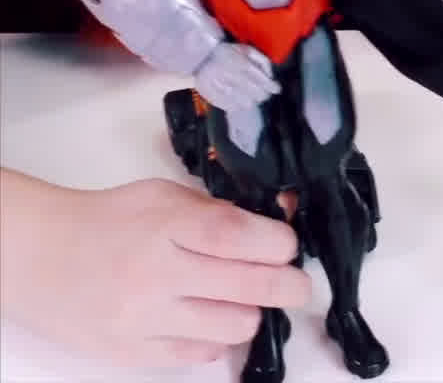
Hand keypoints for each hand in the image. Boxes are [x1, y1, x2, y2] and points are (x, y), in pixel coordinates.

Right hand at [0, 171, 310, 367]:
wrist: (40, 256)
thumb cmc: (110, 221)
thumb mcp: (165, 196)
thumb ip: (222, 209)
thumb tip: (284, 214)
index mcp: (167, 226)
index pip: (243, 238)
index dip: (281, 244)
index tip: (288, 245)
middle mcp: (157, 273)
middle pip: (254, 287)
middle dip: (291, 285)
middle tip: (295, 283)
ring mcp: (145, 318)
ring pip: (237, 326)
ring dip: (251, 312)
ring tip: (240, 298)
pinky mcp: (133, 352)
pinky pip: (202, 354)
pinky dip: (216, 337)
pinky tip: (206, 317)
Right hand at [194, 42, 279, 110]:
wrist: (198, 56)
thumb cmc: (226, 53)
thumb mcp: (246, 49)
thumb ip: (262, 61)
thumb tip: (270, 76)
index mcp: (241, 64)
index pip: (263, 81)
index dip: (272, 87)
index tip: (276, 89)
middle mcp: (231, 76)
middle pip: (257, 94)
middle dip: (263, 94)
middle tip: (263, 93)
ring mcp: (221, 88)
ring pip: (246, 103)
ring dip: (252, 100)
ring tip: (251, 96)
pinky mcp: (212, 97)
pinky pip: (232, 107)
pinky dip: (238, 105)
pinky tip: (238, 99)